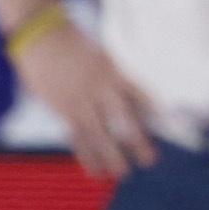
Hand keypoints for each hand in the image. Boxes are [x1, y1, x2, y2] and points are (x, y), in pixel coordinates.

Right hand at [10, 19, 161, 180]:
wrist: (40, 35)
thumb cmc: (76, 45)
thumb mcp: (104, 57)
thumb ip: (119, 81)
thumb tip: (140, 107)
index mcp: (113, 71)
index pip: (139, 93)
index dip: (153, 110)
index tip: (168, 126)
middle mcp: (98, 87)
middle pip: (122, 119)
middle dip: (137, 141)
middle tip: (149, 161)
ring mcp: (79, 99)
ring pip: (98, 133)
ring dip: (111, 156)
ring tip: (122, 174)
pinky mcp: (62, 108)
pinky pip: (75, 136)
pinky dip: (85, 155)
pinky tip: (94, 171)